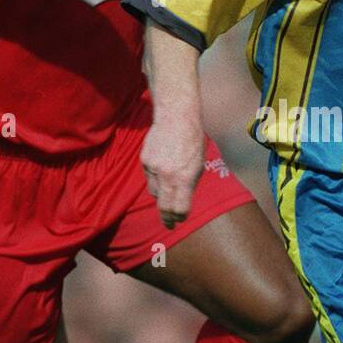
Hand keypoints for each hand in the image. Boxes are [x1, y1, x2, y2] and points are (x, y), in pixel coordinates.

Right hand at [141, 113, 204, 228]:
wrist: (176, 117)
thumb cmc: (192, 140)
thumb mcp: (198, 164)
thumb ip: (189, 184)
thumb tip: (182, 201)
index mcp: (184, 178)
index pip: (180, 208)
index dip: (179, 218)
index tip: (179, 222)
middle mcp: (167, 176)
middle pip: (164, 207)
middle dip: (167, 218)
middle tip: (169, 225)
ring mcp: (153, 168)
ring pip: (155, 192)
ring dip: (162, 195)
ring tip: (169, 188)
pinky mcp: (144, 161)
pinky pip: (149, 178)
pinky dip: (155, 179)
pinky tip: (162, 169)